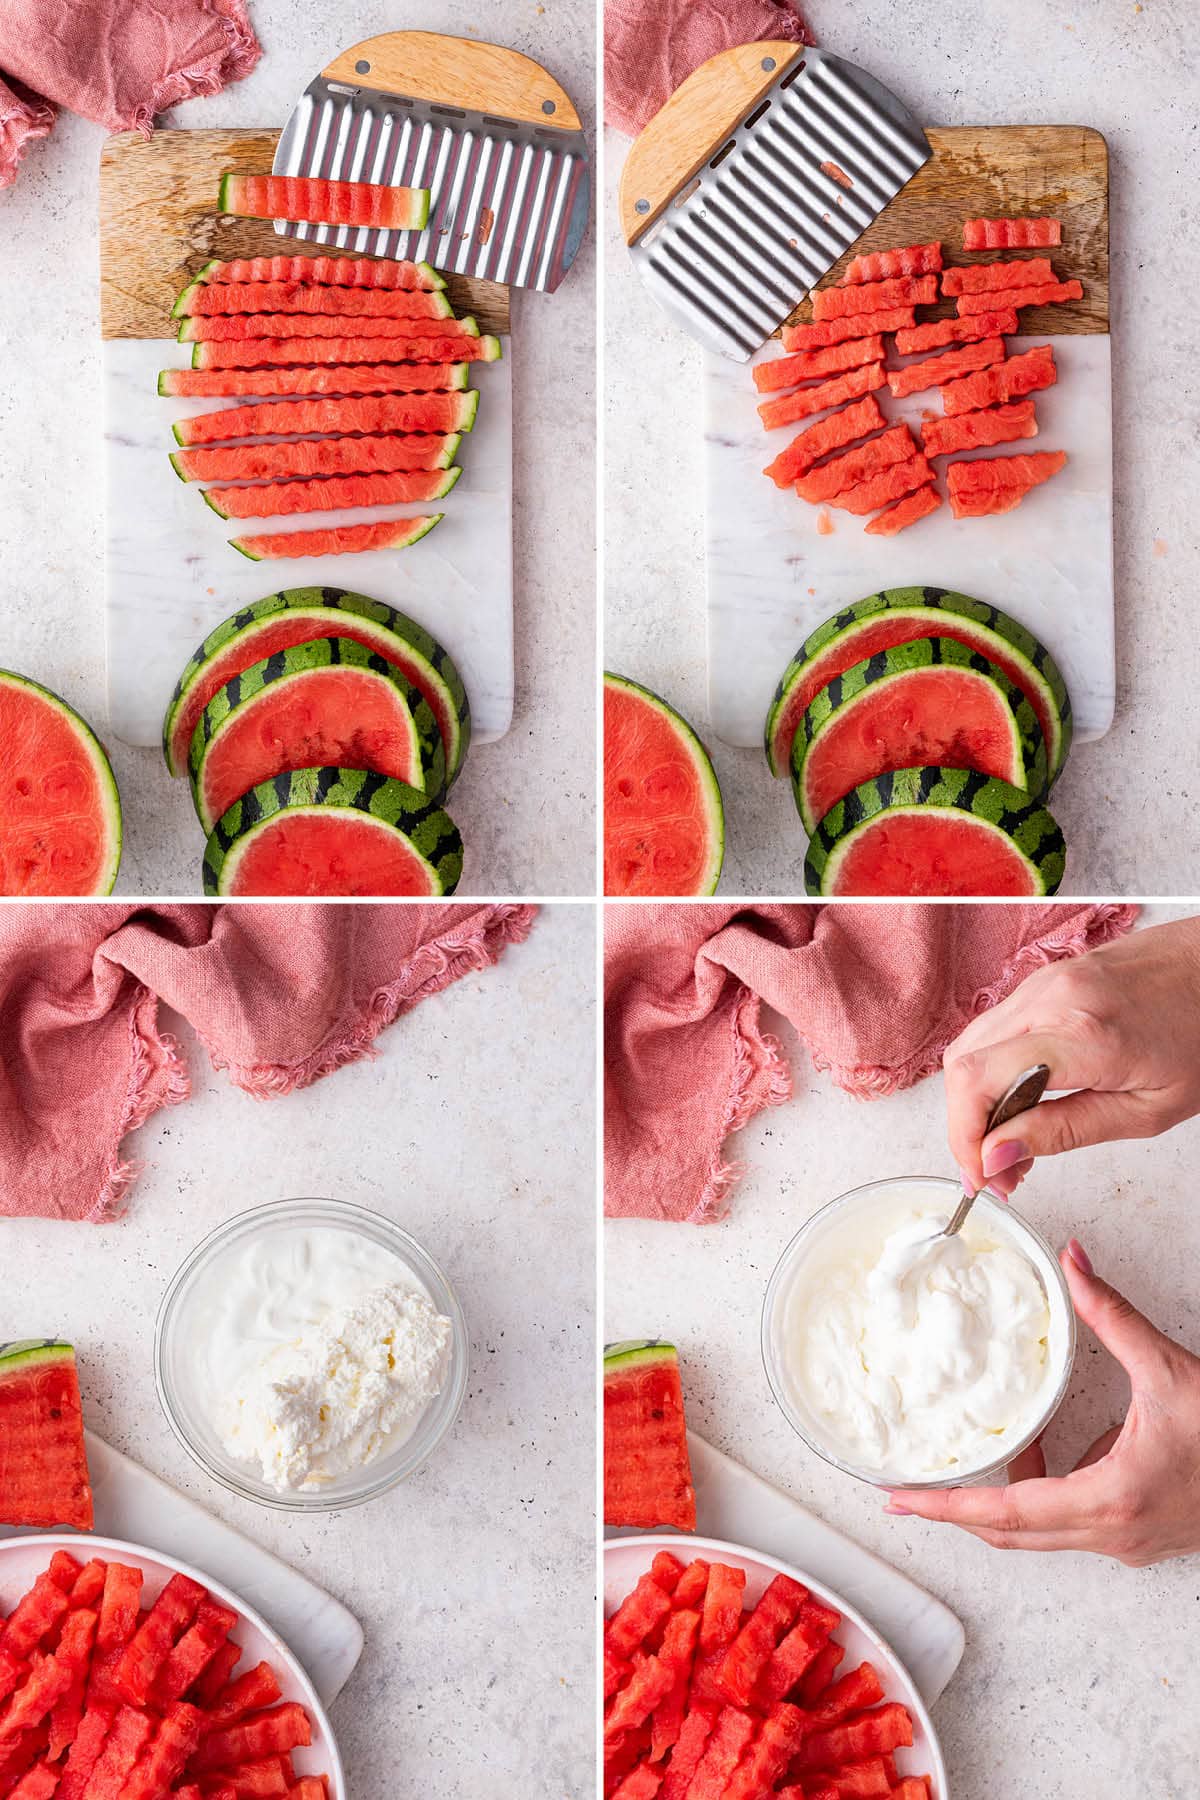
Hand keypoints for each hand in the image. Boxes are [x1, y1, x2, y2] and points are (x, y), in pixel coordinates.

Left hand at [884, 1242, 1199, 1563]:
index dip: (947, 1505)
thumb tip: (1073, 1259)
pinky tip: (1044, 1446)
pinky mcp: (1137, 1534)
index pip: (1006, 1513)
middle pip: (1012, 1534)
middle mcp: (1111, 1532)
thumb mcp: (1168, 1368)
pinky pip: (1071, 1519)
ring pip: (1041, 1531)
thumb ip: (1110, 1313)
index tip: (900, 1498)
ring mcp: (1126, 1541)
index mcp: (1109, 1497)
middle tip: (905, 1490)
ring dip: (1002, 1498)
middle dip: (955, 1509)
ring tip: (963, 1456)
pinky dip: (1045, 1489)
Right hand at [943, 916, 1199, 1197]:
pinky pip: (993, 1030)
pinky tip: (1022, 1102)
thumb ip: (1066, 1131)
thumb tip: (999, 1154)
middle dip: (967, 1128)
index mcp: (1083, 1035)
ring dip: (977, 1103)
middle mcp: (1050, 998)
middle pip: (961, 1066)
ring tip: (1013, 1141)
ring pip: (969, 1047)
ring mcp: (1041, 982)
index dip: (965, 1138)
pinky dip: (992, 1073)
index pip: (978, 1082)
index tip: (985, 1176)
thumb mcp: (1148, 1110)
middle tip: (998, 1171)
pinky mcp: (1041, 980)